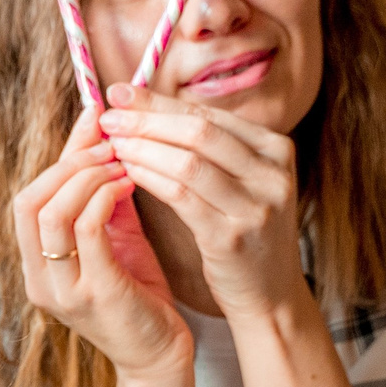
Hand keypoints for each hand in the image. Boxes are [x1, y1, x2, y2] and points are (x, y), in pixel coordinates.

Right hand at [12, 104, 191, 386]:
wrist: (160, 357)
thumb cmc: (139, 296)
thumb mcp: (114, 237)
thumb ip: (101, 194)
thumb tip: (102, 132)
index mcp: (37, 266)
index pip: (26, 198)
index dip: (60, 156)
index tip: (96, 124)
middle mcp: (39, 280)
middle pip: (29, 200)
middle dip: (70, 162)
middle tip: (111, 142)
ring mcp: (62, 289)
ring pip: (52, 211)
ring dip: (88, 176)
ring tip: (123, 162)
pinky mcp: (93, 294)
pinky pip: (87, 229)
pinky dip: (105, 197)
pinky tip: (130, 184)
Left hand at [97, 84, 308, 322]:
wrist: (269, 294)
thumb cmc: (242, 232)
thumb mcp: (241, 183)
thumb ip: (208, 148)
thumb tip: (148, 107)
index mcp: (276, 149)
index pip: (208, 114)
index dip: (160, 101)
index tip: (120, 92)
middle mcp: (272, 173)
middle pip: (199, 130)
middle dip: (147, 119)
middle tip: (109, 116)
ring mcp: (257, 205)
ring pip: (188, 161)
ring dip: (143, 148)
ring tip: (111, 143)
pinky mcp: (232, 236)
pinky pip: (181, 195)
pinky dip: (149, 178)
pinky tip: (125, 172)